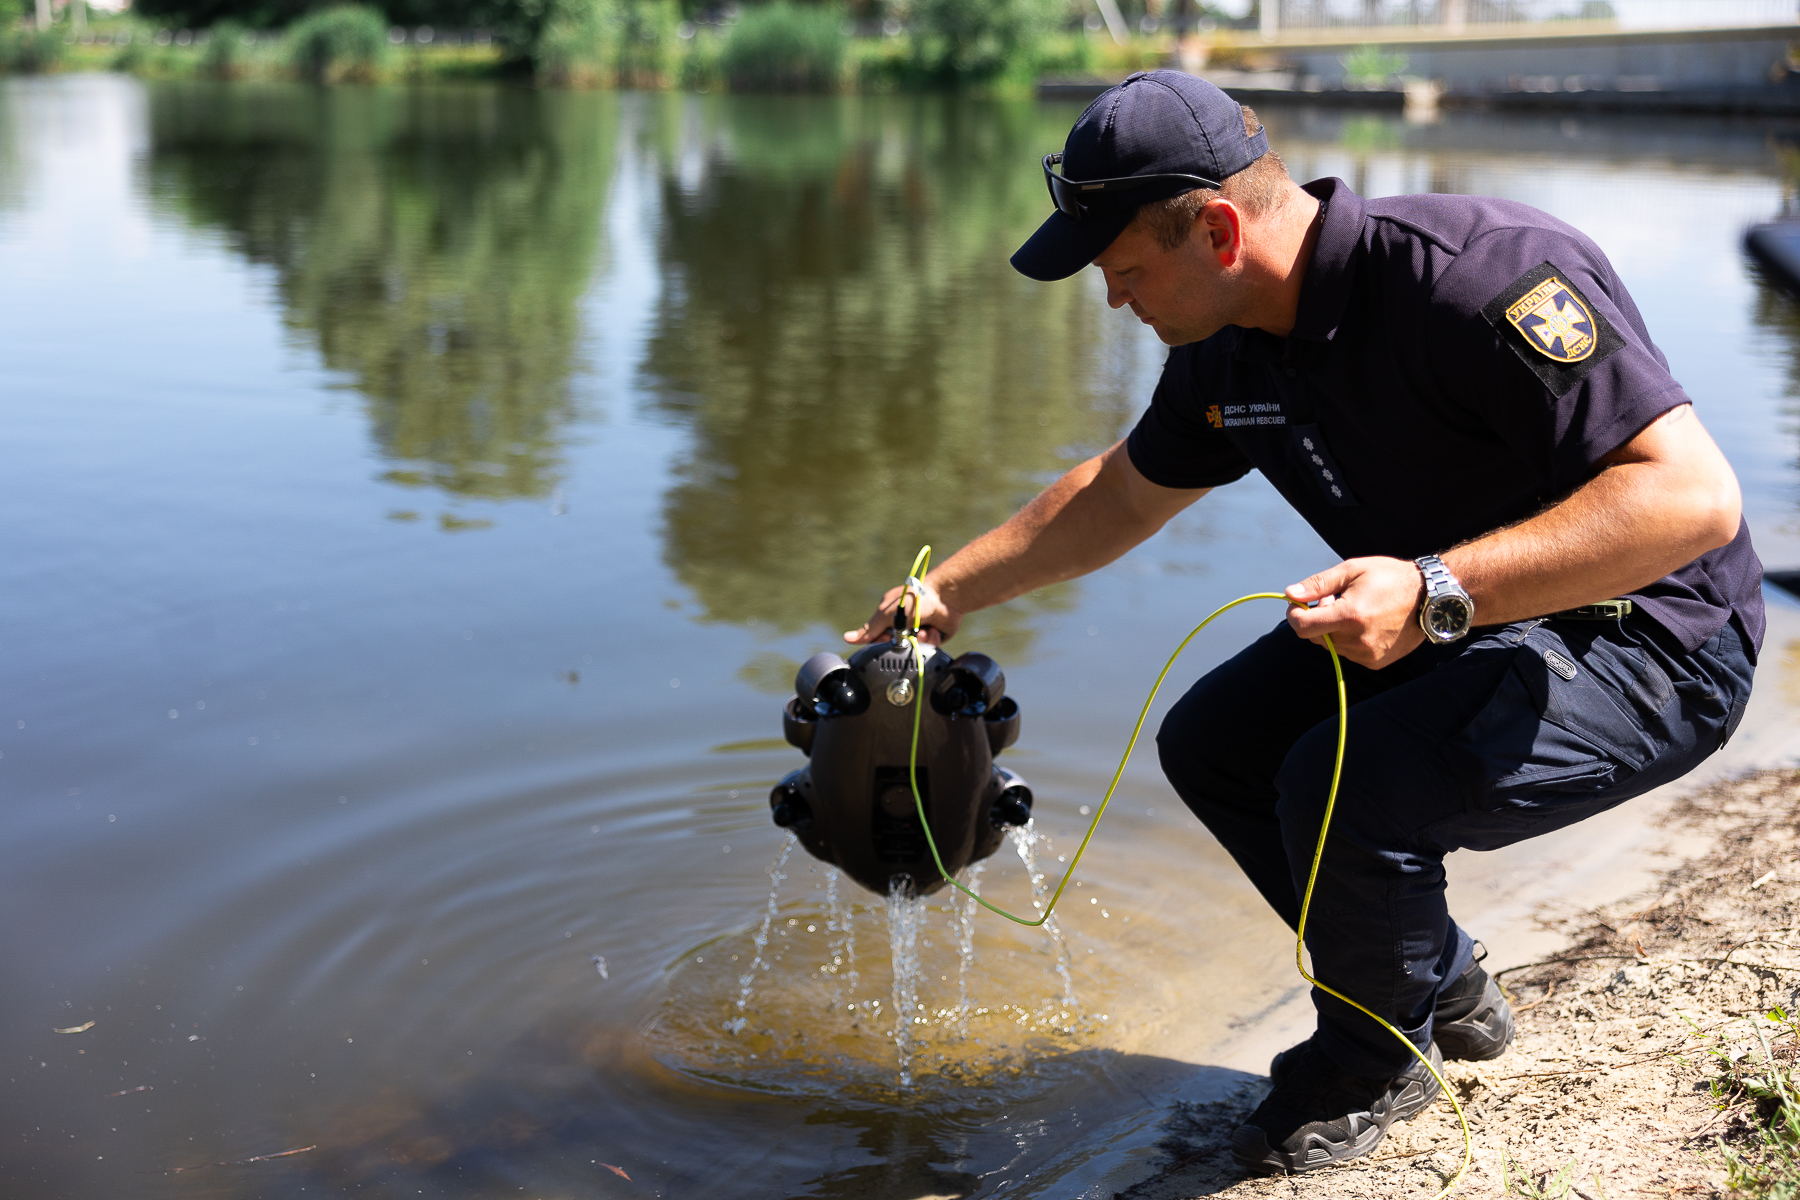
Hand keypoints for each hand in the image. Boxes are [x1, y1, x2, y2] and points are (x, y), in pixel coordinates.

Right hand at [843, 578, 963, 645]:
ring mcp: (919, 633)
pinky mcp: (934, 638)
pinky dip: (933, 640)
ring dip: (921, 641)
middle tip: (911, 632)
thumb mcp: (887, 614)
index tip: (889, 638)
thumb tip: (847, 638)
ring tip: (926, 629)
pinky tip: (935, 630)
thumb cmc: (914, 600)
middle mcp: (903, 628)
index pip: (880, 642)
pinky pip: (931, 648)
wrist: (945, 596)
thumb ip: (869, 629)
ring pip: (916, 650)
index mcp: (889, 621)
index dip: (885, 644)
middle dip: (906, 642)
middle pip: (899, 649)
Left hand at [1284, 557, 1425, 669]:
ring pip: (1331, 646)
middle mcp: (1357, 640)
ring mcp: (1367, 654)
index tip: (1298, 604)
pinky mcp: (1376, 662)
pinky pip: (1348, 653)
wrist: (1430, 598)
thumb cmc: (1390, 578)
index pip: (1303, 627)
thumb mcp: (1352, 570)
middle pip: (1316, 637)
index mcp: (1349, 616)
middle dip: (1317, 619)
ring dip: (1333, 630)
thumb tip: (1290, 594)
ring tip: (1355, 611)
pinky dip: (1348, 640)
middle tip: (1335, 600)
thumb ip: (1318, 584)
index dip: (1294, 615)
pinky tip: (1365, 624)